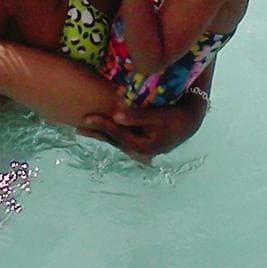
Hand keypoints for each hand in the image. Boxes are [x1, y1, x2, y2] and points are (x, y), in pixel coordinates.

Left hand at [78, 92, 205, 157]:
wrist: (189, 123)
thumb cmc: (175, 117)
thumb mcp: (158, 116)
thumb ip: (137, 116)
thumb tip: (116, 115)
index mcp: (143, 147)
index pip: (117, 134)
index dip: (101, 125)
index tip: (86, 118)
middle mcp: (139, 152)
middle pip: (113, 140)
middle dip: (95, 132)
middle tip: (77, 126)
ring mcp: (139, 150)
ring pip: (114, 141)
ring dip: (98, 135)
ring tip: (80, 129)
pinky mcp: (139, 145)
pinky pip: (119, 139)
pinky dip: (108, 134)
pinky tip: (97, 130)